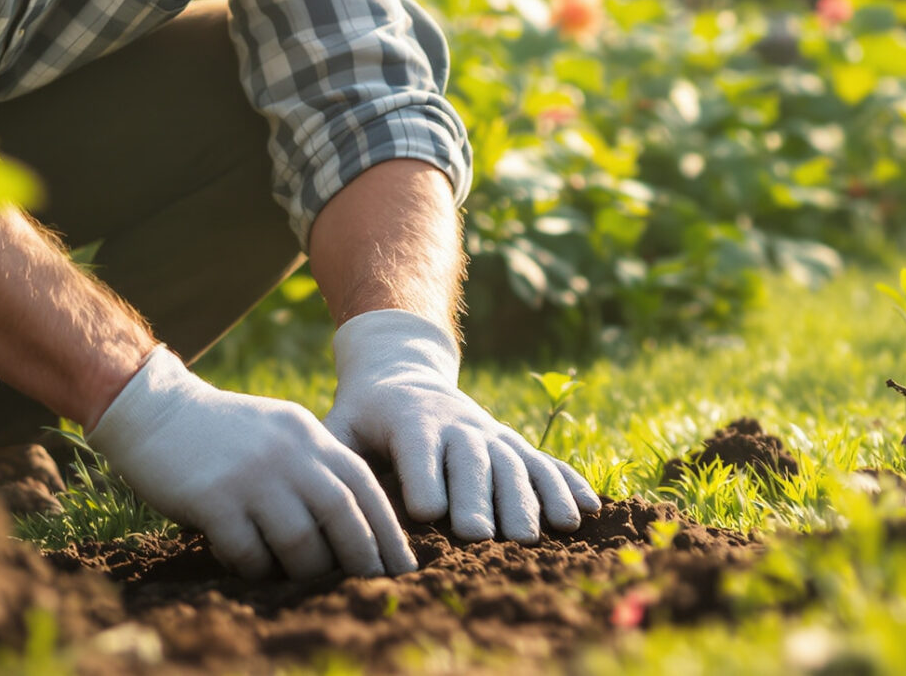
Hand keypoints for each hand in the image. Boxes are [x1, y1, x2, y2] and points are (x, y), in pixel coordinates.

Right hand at [89, 347, 416, 580]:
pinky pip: (248, 551)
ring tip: (298, 578)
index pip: (364, 484)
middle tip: (365, 586)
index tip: (402, 565)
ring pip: (299, 540)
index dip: (388, 529)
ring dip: (304, 569)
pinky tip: (249, 565)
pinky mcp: (213, 497)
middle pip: (341, 514)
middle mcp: (286, 451)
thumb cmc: (222, 431)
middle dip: (359, 558)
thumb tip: (356, 527)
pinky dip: (255, 568)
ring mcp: (250, 474)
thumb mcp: (279, 431)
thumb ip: (315, 465)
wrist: (154, 409)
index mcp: (308, 434)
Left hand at [322, 309, 599, 541]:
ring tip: (548, 533)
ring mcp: (489, 433)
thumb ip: (332, 456)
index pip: (418, 446)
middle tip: (484, 536)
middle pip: (472, 460)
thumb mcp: (339, 425)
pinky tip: (589, 512)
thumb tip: (315, 503)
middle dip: (480, 498)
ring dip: (533, 498)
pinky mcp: (512, 444)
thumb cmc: (364, 414)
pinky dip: (568, 485)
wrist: (403, 369)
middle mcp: (456, 424)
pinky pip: (545, 463)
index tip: (428, 512)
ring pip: (515, 464)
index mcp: (409, 419)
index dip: (423, 476)